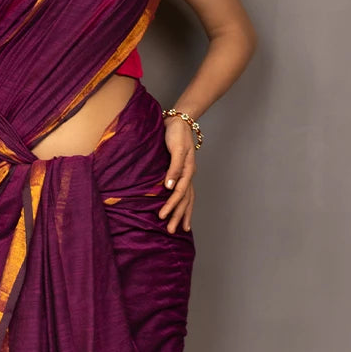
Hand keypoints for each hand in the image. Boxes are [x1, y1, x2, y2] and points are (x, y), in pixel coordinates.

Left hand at [159, 117, 195, 232]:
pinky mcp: (182, 171)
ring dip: (184, 213)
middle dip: (178, 216)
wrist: (180, 120)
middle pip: (185, 200)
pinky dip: (184, 203)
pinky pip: (185, 192)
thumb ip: (174, 168)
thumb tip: (169, 187)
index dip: (171, 206)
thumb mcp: (177, 149)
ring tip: (181, 228)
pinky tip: (180, 209)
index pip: (179, 193)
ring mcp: (187, 174)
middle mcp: (189, 174)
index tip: (161, 216)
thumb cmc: (176, 133)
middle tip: (170, 231)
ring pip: (187, 198)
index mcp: (187, 170)